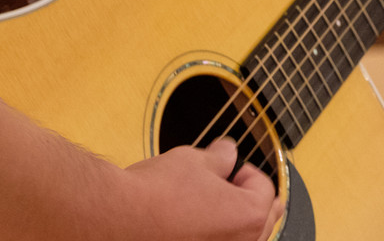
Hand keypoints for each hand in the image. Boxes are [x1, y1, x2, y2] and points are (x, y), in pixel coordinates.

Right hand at [118, 139, 283, 240]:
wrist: (119, 218)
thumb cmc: (156, 193)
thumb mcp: (194, 160)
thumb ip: (220, 157)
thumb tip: (228, 152)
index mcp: (249, 215)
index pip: (264, 187)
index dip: (243, 170)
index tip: (227, 166)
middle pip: (262, 219)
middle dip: (248, 197)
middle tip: (230, 184)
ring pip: (244, 239)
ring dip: (235, 221)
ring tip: (210, 204)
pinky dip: (215, 236)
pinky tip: (195, 225)